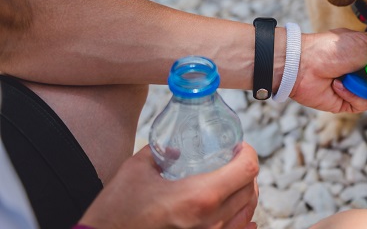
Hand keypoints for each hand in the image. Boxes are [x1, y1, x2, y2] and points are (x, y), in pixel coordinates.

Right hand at [79, 144, 259, 228]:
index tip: (240, 147)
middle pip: (250, 190)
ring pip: (247, 212)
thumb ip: (159, 153)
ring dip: (246, 193)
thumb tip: (174, 149)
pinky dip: (243, 218)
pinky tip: (237, 211)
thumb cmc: (116, 212)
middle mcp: (212, 220)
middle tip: (235, 160)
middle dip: (247, 171)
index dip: (249, 153)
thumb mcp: (137, 170)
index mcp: (200, 196)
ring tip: (234, 181)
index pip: (246, 170)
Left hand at [289, 28, 366, 112]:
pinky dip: (351, 96)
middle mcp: (359, 71)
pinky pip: (360, 104)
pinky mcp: (344, 103)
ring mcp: (352, 87)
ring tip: (354, 82)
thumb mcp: (364, 41)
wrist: (304, 65)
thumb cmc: (333, 49)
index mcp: (364, 54)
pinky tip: (338, 86)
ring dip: (365, 90)